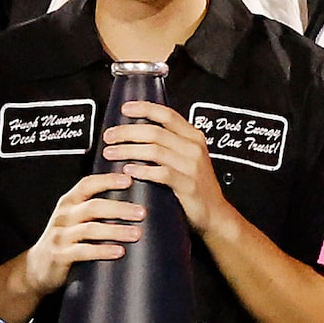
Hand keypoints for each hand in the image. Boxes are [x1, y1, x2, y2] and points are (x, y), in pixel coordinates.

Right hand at [19, 170, 146, 295]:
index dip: (107, 180)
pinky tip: (120, 251)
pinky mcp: (59, 255)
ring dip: (116, 230)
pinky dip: (103, 251)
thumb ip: (96, 208)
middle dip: (120, 208)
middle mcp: (64, 215)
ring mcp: (60, 235)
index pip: (87, 184)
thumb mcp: (75, 219)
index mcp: (69, 202)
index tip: (129, 180)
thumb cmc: (65, 240)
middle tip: (142, 212)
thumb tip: (134, 201)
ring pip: (90, 229)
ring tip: (137, 233)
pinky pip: (83, 251)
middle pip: (94, 206)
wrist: (37, 268)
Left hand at [101, 104, 232, 239]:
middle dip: (126, 132)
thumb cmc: (195, 186)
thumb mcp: (187, 158)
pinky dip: (141, 170)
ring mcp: (192, 166)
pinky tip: (128, 170)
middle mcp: (194, 148)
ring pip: (154, 151)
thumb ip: (170, 143)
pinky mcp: (187, 185)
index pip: (167, 114)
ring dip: (127, 150)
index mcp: (193, 137)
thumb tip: (136, 132)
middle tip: (109, 136)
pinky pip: (161, 173)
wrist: (215, 213)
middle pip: (155, 132)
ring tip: (110, 153)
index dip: (144, 109)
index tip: (125, 109)